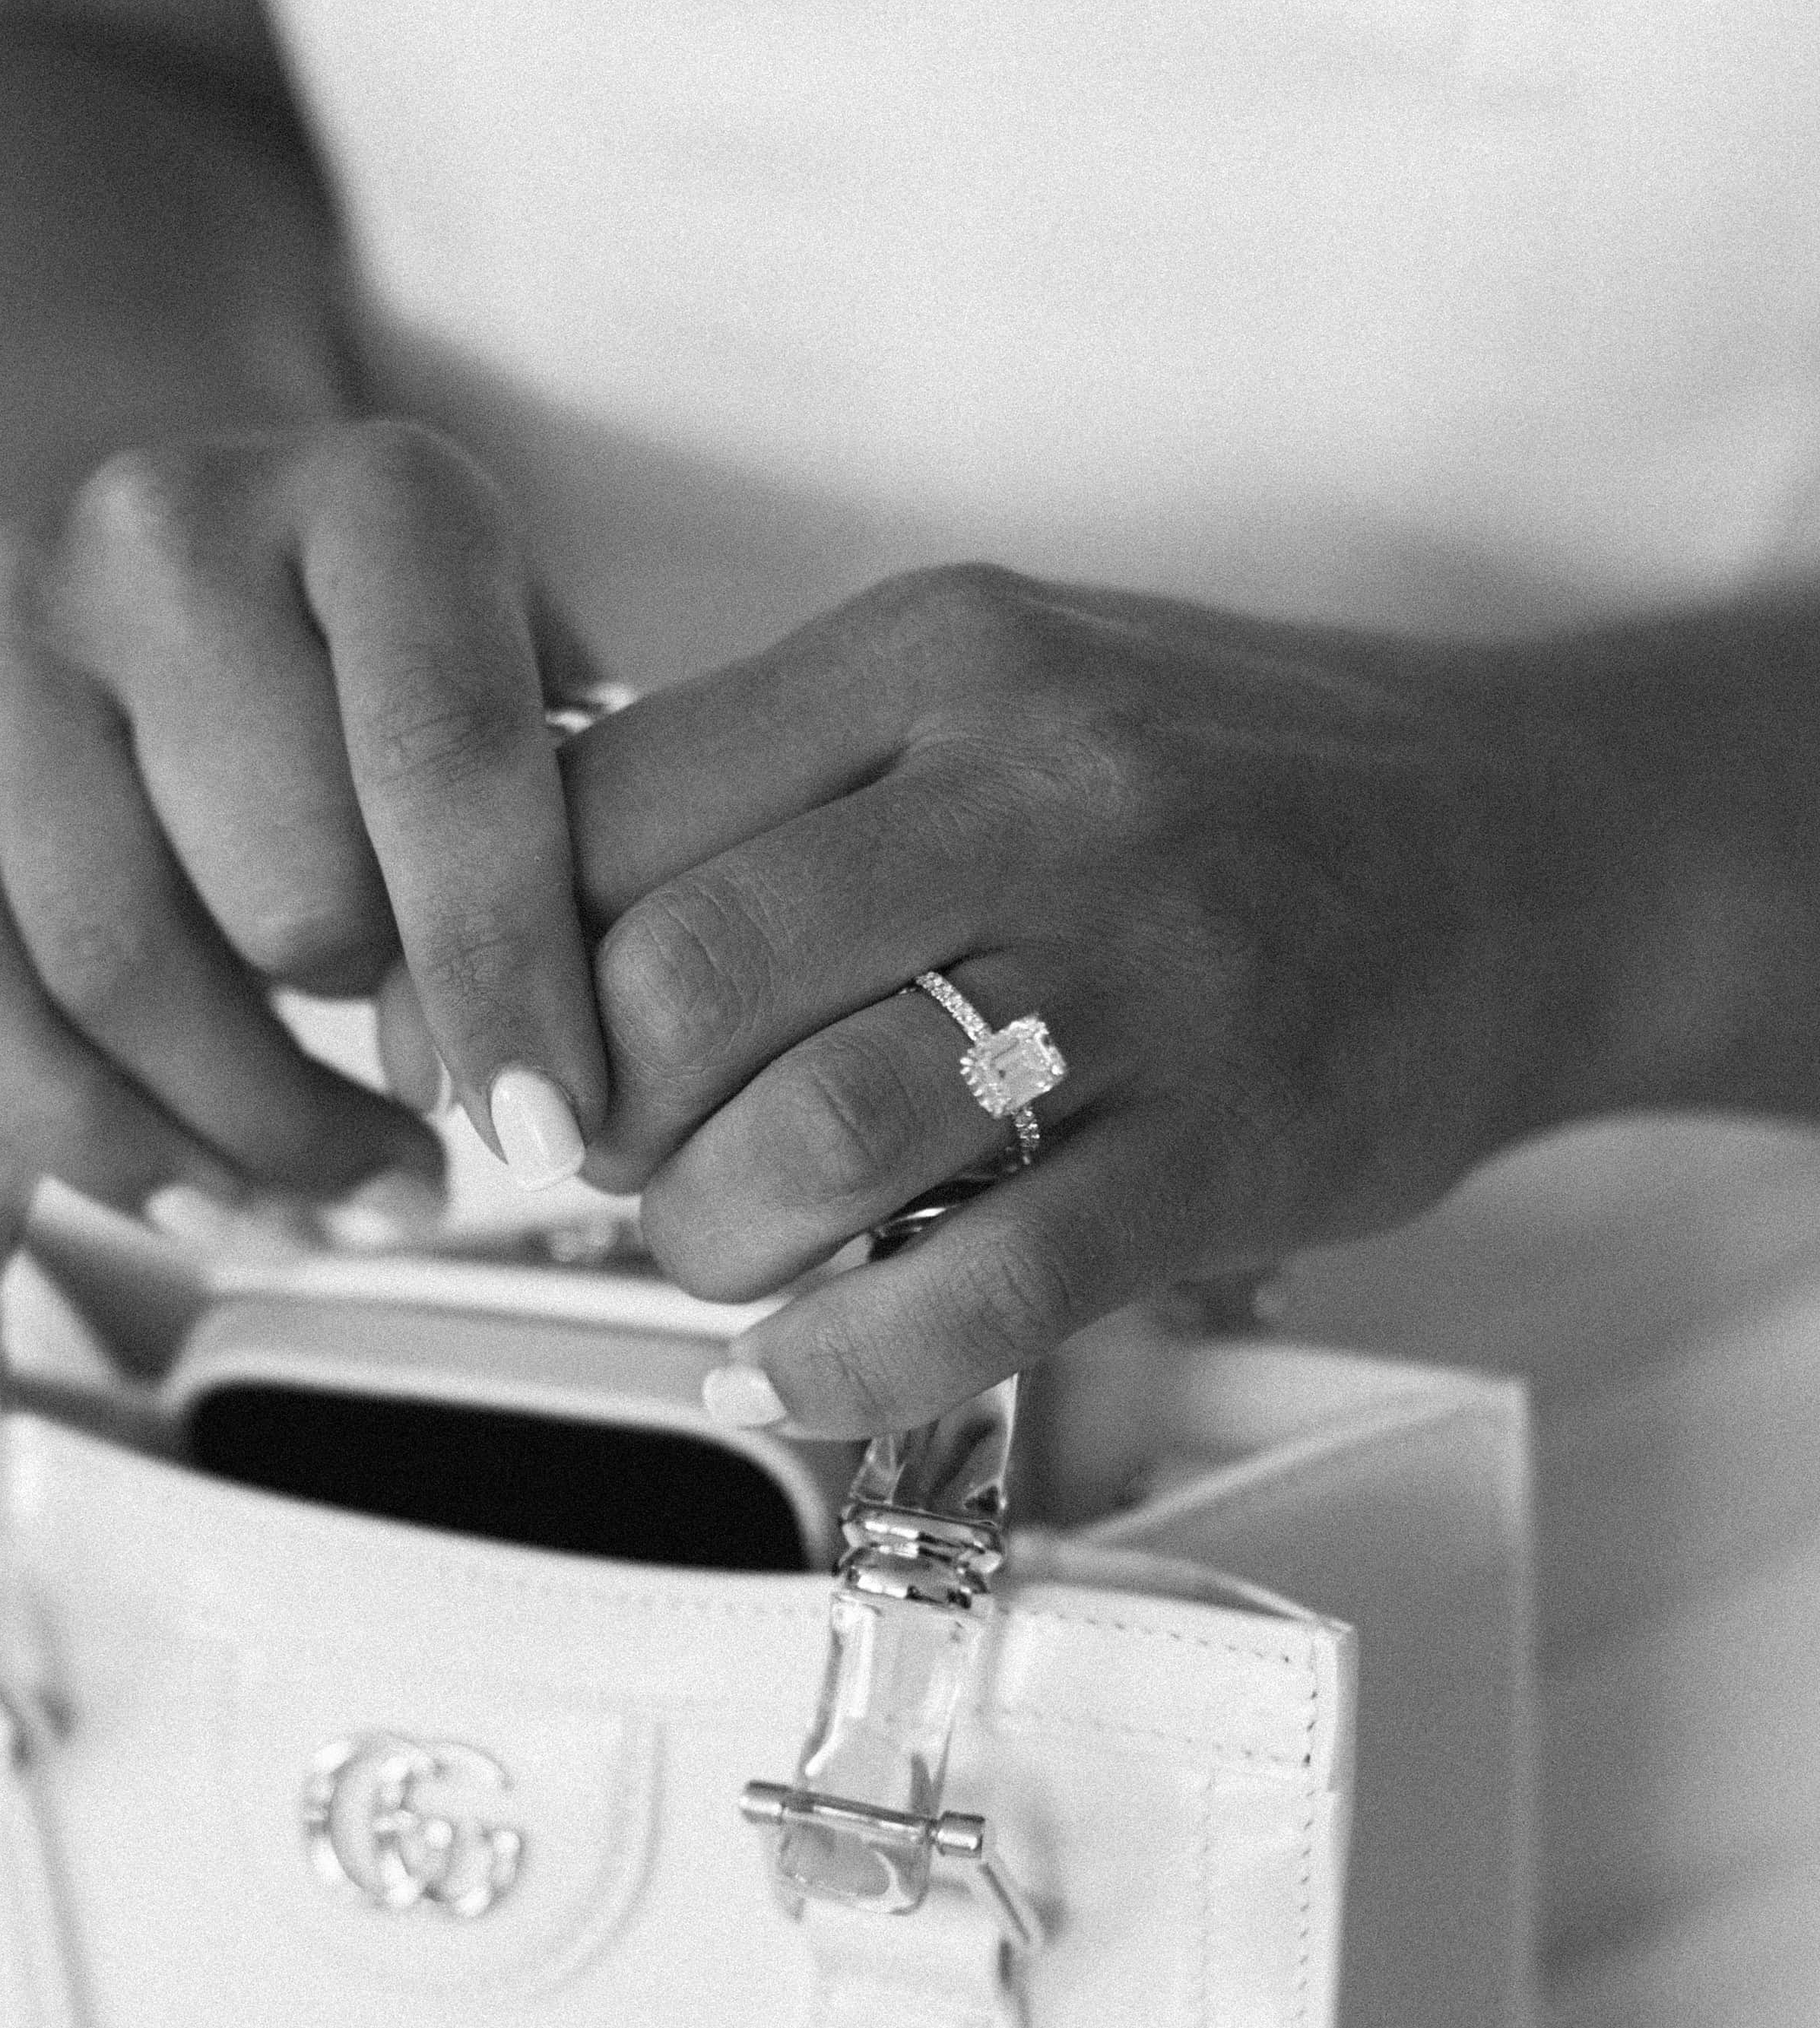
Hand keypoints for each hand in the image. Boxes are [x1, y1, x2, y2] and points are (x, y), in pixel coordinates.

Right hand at [0, 422, 607, 1224]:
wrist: (180, 544)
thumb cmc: (394, 658)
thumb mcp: (531, 689)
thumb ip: (556, 852)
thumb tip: (513, 1091)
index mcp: (374, 493)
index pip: (441, 758)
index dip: (502, 972)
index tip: (551, 1128)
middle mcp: (164, 525)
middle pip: (279, 886)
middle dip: (373, 1035)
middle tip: (437, 1108)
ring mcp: (3, 620)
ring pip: (111, 969)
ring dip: (245, 1133)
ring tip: (343, 1191)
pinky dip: (102, 1144)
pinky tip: (211, 1196)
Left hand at [565, 565, 1601, 1430]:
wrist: (1533, 848)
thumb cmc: (1219, 782)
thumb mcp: (989, 686)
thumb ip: (772, 776)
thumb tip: (513, 933)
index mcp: (933, 654)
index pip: (605, 809)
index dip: (496, 962)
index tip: (494, 1047)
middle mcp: (1034, 786)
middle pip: (680, 977)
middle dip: (594, 1117)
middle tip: (612, 1162)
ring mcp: (1142, 970)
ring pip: (811, 1138)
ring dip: (709, 1239)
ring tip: (725, 1250)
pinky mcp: (1223, 1147)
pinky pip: (978, 1292)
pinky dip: (834, 1364)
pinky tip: (782, 1373)